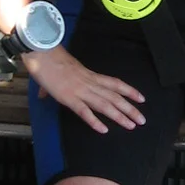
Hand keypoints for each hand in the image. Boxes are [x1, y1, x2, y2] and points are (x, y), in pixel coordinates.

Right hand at [23, 46, 144, 134]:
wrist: (42, 53)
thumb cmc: (50, 60)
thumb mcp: (61, 71)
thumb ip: (57, 85)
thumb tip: (44, 95)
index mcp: (90, 75)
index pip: (115, 83)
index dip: (130, 91)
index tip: (142, 99)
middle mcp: (90, 83)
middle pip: (115, 97)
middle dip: (130, 109)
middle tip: (142, 120)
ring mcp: (80, 91)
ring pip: (105, 105)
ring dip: (119, 116)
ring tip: (131, 126)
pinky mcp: (69, 98)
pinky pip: (84, 112)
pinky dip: (94, 121)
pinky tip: (103, 130)